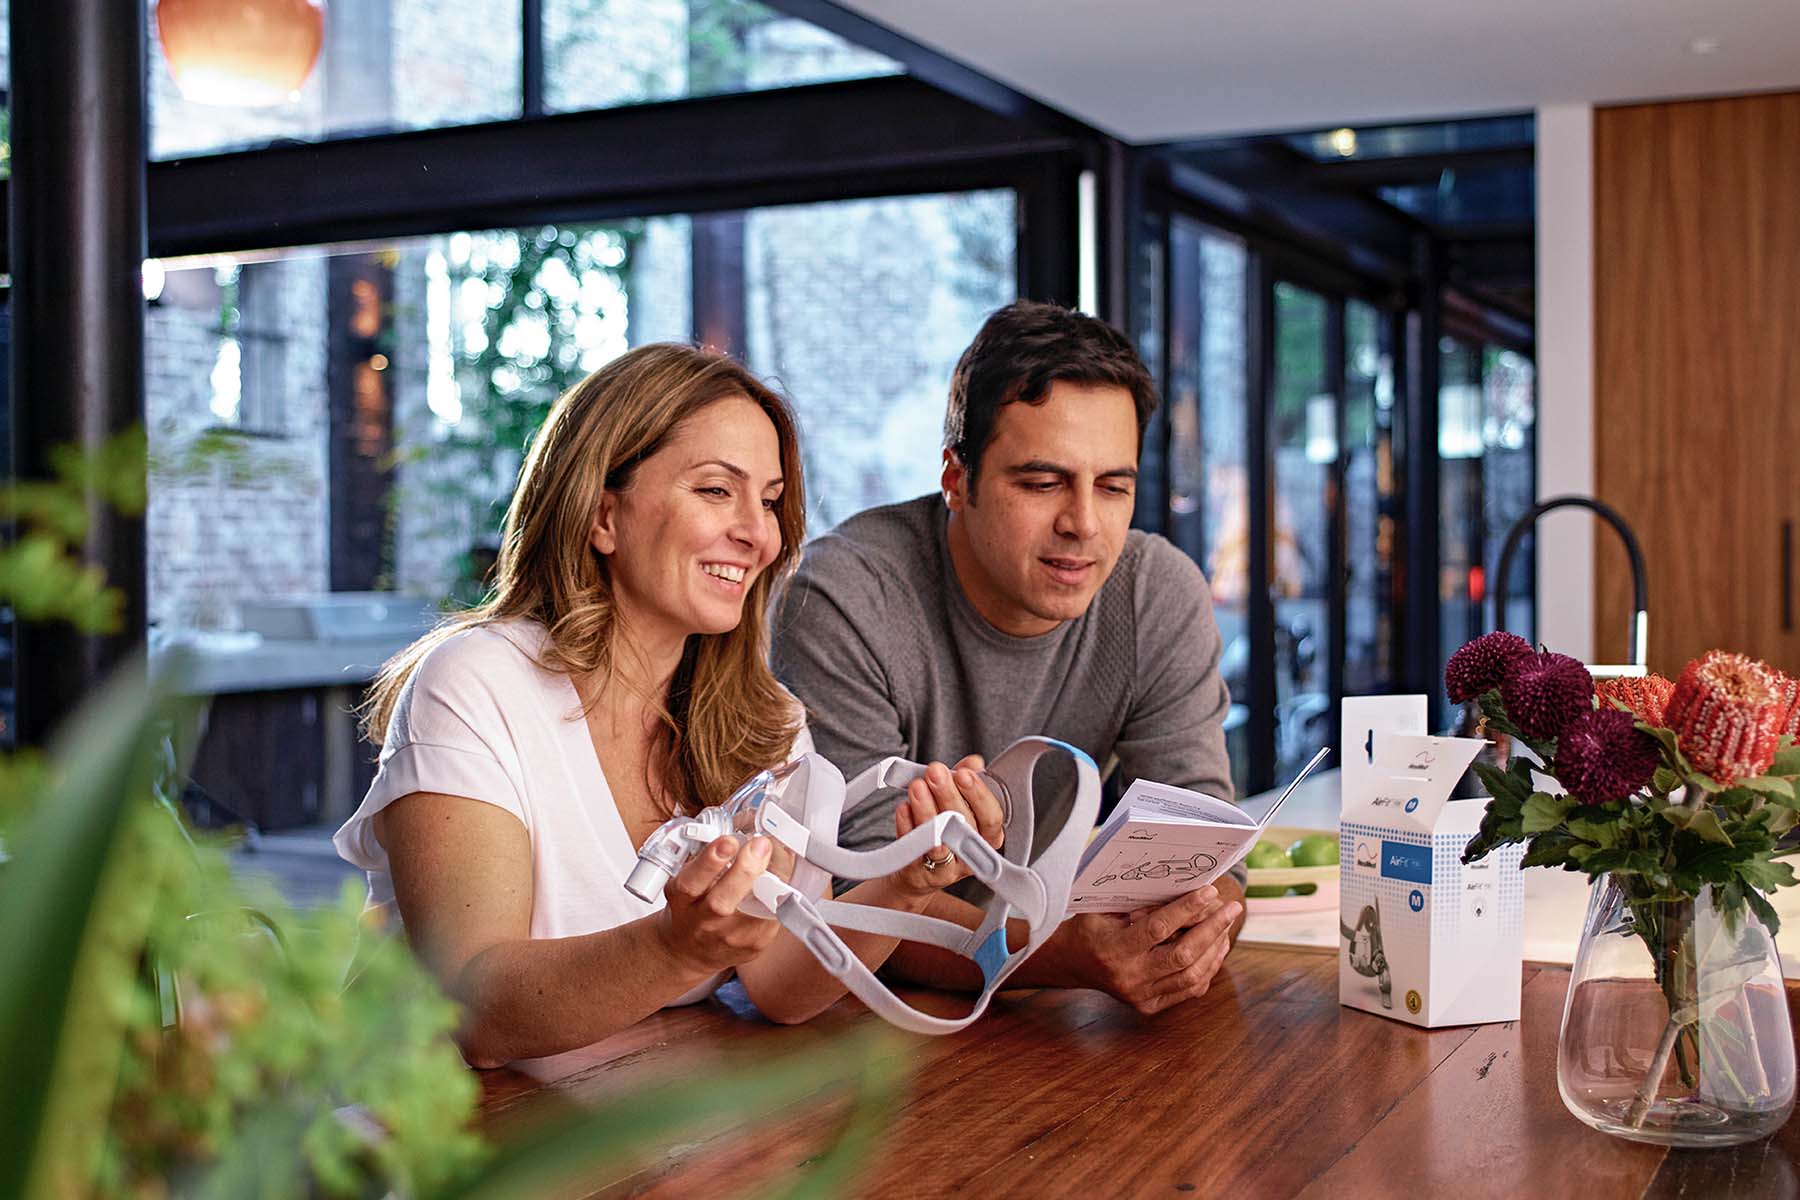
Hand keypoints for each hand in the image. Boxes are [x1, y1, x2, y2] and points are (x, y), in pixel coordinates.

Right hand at [657, 835, 780, 973]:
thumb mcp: (687, 880)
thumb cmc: (692, 906)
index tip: (729, 840)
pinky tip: (782, 875)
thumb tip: (745, 820)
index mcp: (682, 901)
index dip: (710, 861)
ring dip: (772, 879)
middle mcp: (703, 922)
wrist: (690, 951)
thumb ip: (708, 857)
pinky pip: (774, 914)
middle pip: (722, 901)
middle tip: (761, 844)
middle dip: (745, 870)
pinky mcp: (755, 944)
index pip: (691, 883)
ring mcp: (730, 937)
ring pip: (756, 909)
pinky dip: (781, 892)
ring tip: (779, 855)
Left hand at [890, 755, 1005, 896]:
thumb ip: (966, 781)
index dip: (979, 795)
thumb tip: (975, 763)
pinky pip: (913, 851)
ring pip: (938, 842)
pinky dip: (907, 825)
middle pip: (964, 827)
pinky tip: (904, 807)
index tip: (964, 773)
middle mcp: (970, 855)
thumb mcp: (959, 803)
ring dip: (926, 810)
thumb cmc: (944, 831)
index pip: (991, 817)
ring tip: (917, 786)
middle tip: (935, 772)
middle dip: (948, 794)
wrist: (918, 869)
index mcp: (987, 836)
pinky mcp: (919, 874)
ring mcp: (945, 868)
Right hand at [1052, 881, 1242, 1014]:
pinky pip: (1189, 990)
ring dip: (1215, 949)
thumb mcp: (1104, 908)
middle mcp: (1130, 976)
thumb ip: (1138, 902)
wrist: (1071, 963)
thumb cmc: (1089, 928)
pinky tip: (1216, 949)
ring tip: (1226, 926)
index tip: (1210, 892)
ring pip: (1191, 975)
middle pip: (1183, 954)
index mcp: (1114, 948)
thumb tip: (1181, 887)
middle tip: (1231, 909)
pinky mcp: (1150, 1006)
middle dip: (1212, 929)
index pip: (1159, 928)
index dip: (1187, 909)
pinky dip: (1208, 969)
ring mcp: (1141, 995)